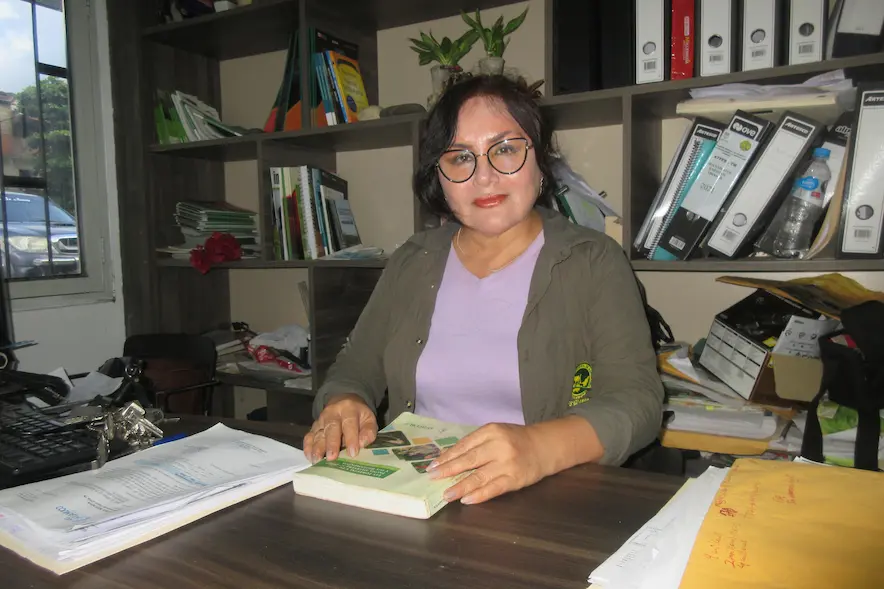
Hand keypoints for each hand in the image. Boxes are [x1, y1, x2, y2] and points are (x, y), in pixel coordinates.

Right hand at [303, 394, 377, 463]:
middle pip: (331, 427)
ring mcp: (321, 419)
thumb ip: (368, 431)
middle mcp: (333, 412)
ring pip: (318, 433)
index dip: (351, 438)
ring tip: (317, 460)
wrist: (345, 402)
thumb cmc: (358, 415)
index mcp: (349, 409)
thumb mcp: (368, 419)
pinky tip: (310, 457)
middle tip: (331, 457)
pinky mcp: (314, 426)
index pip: (349, 423)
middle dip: (331, 443)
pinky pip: (309, 436)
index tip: (352, 453)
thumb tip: (362, 443)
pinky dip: (308, 447)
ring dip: (317, 447)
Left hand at [427, 423, 547, 504]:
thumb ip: (475, 444)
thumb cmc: (516, 440)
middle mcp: (498, 446)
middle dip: (448, 470)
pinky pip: (494, 489)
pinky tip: (466, 500)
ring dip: (460, 487)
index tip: (432, 466)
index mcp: (491, 431)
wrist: (546, 446)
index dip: (447, 457)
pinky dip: (479, 495)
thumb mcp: (496, 433)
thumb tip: (449, 458)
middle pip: (469, 460)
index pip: (464, 445)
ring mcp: (507, 463)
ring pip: (479, 477)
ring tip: (446, 495)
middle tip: (432, 478)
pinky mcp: (515, 479)